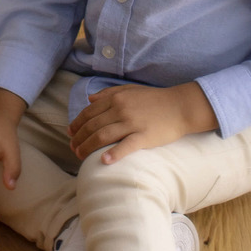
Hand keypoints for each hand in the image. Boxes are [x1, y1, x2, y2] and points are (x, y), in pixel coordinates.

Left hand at [68, 81, 217, 164]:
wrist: (180, 106)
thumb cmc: (154, 99)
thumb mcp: (130, 90)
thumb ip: (108, 93)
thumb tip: (89, 99)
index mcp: (116, 98)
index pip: (89, 112)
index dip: (77, 124)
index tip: (70, 133)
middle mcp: (121, 110)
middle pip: (93, 126)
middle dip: (79, 138)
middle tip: (73, 148)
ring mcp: (132, 123)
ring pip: (103, 136)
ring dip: (88, 147)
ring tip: (80, 156)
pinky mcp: (144, 136)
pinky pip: (126, 146)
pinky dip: (113, 153)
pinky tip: (104, 161)